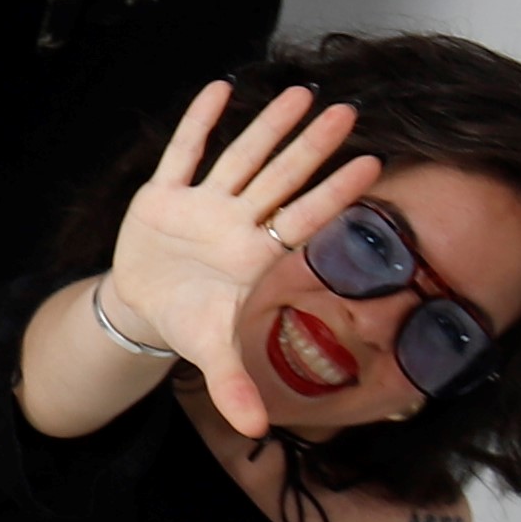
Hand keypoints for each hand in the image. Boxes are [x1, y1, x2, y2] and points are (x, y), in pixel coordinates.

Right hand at [100, 81, 386, 440]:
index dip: (337, 194)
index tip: (375, 168)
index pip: (306, 219)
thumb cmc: (192, 323)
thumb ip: (234, 385)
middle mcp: (239, 224)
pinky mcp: (165, 195)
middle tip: (349, 113)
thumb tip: (255, 431)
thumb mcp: (212, 354)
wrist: (145, 308)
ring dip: (268, 126)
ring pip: (242, 158)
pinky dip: (197, 124)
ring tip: (302, 93)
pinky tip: (220, 90)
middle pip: (282, 178)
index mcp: (257, 258)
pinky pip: (183, 153)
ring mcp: (205, 206)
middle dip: (313, 147)